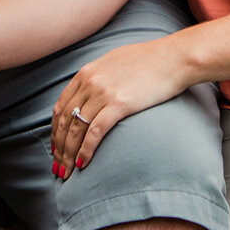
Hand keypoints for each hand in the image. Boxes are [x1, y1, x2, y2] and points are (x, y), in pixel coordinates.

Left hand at [49, 39, 190, 175]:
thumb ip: (98, 76)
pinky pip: (95, 132)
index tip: (56, 147)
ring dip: (68, 154)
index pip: (61, 107)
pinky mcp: (120, 104)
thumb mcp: (114, 61)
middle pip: (65, 121)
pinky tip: (83, 163)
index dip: (55, 130)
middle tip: (57, 166)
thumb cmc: (149, 60)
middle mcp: (90, 82)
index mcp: (86, 72)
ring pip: (76, 129)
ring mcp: (103, 93)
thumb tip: (91, 91)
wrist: (173, 57)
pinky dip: (86, 150)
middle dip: (58, 147)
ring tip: (66, 171)